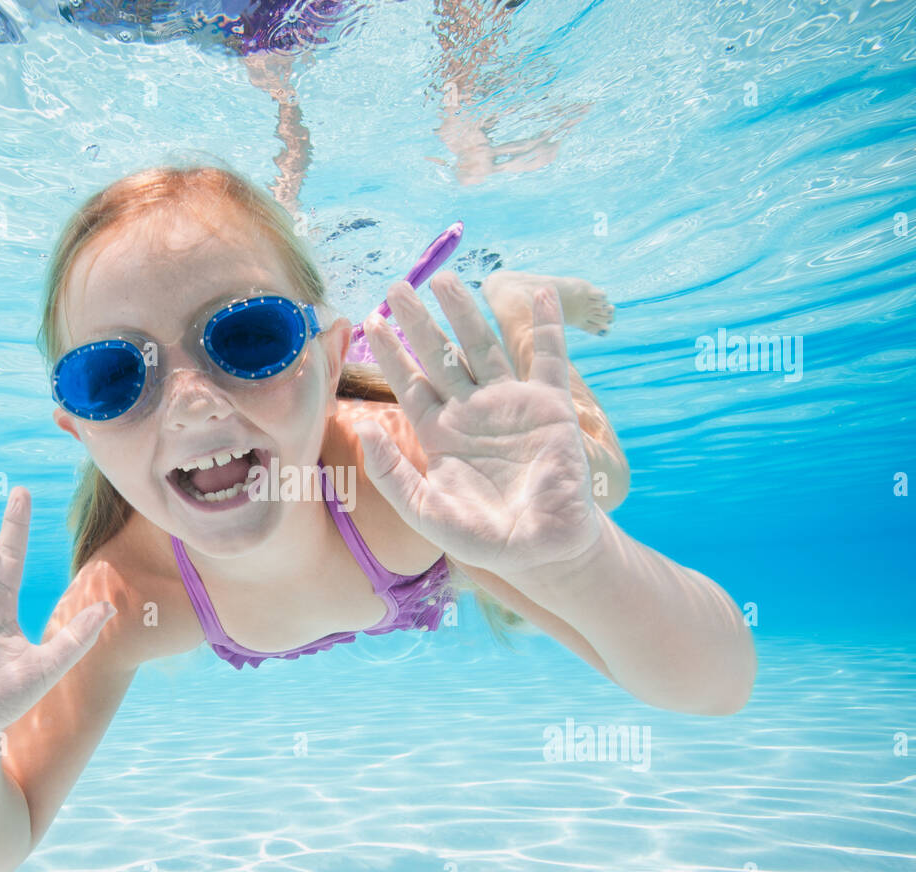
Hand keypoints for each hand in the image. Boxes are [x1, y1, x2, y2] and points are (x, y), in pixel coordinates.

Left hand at [351, 274, 604, 577]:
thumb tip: (364, 429)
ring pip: (484, 346)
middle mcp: (472, 412)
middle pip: (441, 355)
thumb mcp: (426, 511)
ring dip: (466, 312)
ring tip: (447, 278)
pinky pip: (548, 358)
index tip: (370, 319)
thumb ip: (392, 474)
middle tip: (398, 286)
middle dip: (420, 321)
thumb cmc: (485, 538)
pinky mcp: (550, 407)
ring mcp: (511, 405)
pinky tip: (541, 292)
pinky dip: (546, 326)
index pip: (410, 383)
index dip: (391, 352)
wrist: (544, 549)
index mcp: (440, 434)